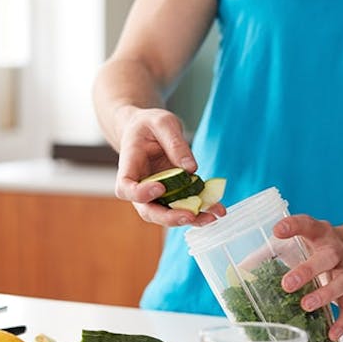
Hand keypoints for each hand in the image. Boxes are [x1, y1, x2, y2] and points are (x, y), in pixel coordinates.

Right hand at [114, 106, 225, 226]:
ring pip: (168, 215)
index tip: (160, 187)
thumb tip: (190, 168)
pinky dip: (201, 211)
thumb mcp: (162, 123)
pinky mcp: (173, 194)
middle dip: (169, 218)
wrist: (147, 131)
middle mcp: (140, 186)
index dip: (140, 194)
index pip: (125, 188)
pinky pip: (184, 206)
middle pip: (148, 211)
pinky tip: (216, 210)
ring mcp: (156, 194)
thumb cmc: (148, 125)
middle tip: (190, 216)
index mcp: (129, 166)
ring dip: (189, 219)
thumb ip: (175, 143)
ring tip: (211, 217)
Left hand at [273, 215, 342, 339]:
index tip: (278, 230)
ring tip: (306, 306)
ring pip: (342, 282)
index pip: (307, 224)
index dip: (294, 226)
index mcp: (319, 233)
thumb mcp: (296, 242)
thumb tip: (239, 270)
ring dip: (325, 295)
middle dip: (308, 270)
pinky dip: (342, 322)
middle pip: (327, 257)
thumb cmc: (316, 247)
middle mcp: (335, 250)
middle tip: (288, 284)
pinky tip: (331, 334)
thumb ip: (269, 253)